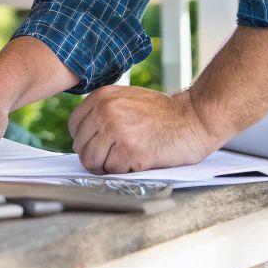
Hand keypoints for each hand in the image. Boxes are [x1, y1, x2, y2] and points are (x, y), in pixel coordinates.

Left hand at [68, 86, 224, 173]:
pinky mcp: (129, 150)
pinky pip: (111, 170)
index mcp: (102, 97)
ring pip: (91, 161)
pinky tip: (138, 160)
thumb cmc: (164, 114)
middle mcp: (105, 111)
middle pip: (80, 146)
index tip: (99, 145)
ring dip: (107, 166)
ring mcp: (116, 130)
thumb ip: (104, 111)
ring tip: (124, 159)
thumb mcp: (127, 100)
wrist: (193, 119)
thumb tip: (84, 135)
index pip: (74, 126)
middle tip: (113, 157)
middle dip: (95, 156)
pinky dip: (123, 170)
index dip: (85, 140)